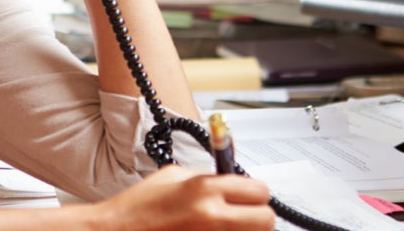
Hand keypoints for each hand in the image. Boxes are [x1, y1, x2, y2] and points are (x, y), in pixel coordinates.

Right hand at [91, 165, 275, 230]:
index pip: (259, 190)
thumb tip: (231, 181)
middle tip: (246, 215)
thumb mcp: (173, 177)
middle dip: (259, 216)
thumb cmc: (136, 209)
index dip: (256, 192)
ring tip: (224, 226)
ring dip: (244, 230)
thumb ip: (206, 177)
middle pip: (267, 220)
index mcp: (204, 190)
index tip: (249, 194)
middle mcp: (211, 217)